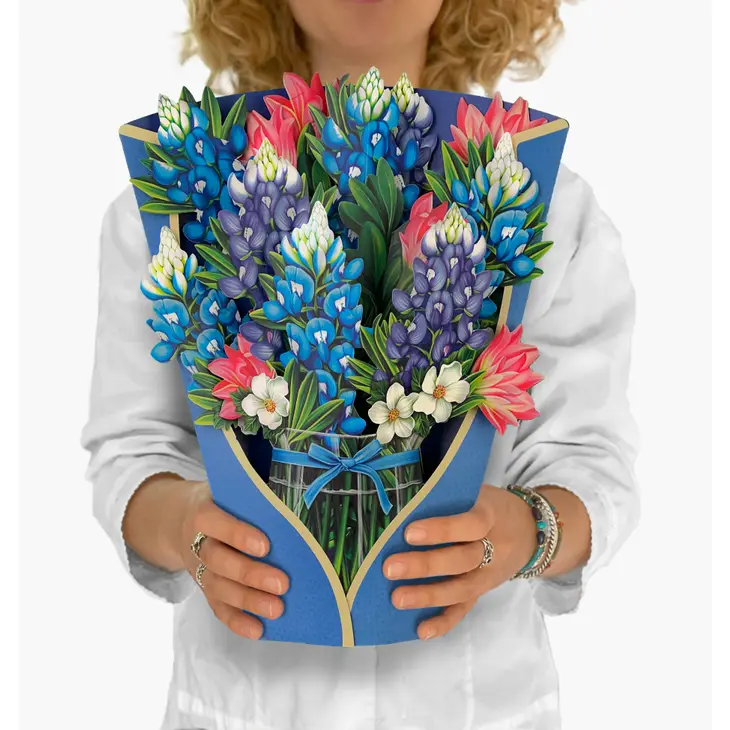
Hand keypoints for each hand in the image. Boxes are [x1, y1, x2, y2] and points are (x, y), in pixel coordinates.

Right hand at [179, 482, 288, 640]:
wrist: (180, 521)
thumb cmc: (220, 503)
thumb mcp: (228, 491)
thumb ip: (252, 496)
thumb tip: (295, 498)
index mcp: (202, 513)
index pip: (216, 523)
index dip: (238, 535)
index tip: (265, 545)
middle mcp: (196, 543)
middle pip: (218, 561)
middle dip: (250, 574)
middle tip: (282, 583)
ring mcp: (198, 569)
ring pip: (218, 588)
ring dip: (247, 601)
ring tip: (277, 609)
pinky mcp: (204, 589)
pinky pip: (217, 608)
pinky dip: (236, 621)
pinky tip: (258, 629)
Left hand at [382, 483, 536, 640]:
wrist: (530, 530)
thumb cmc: (491, 506)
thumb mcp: (478, 493)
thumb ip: (450, 497)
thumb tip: (405, 500)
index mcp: (491, 516)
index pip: (470, 524)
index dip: (441, 530)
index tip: (409, 532)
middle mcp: (494, 548)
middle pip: (462, 560)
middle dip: (425, 566)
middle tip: (390, 567)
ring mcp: (490, 574)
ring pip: (462, 588)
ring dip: (429, 596)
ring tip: (398, 598)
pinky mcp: (484, 591)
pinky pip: (466, 609)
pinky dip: (444, 622)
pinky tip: (422, 630)